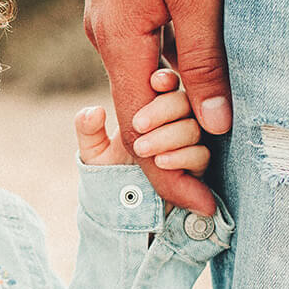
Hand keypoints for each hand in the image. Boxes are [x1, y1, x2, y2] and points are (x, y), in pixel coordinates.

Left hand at [77, 68, 210, 177]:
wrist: (123, 209)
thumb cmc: (110, 173)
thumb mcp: (93, 152)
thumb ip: (88, 130)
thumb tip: (94, 111)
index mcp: (152, 107)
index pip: (167, 83)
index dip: (165, 79)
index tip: (154, 82)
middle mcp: (175, 121)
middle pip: (184, 101)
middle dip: (163, 110)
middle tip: (138, 125)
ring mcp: (188, 143)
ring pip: (193, 128)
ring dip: (168, 136)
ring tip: (142, 149)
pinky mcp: (196, 167)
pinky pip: (201, 155)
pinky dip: (182, 156)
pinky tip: (161, 161)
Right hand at [84, 0, 229, 215]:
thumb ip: (206, 60)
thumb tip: (214, 125)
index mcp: (117, 37)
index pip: (138, 133)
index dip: (170, 178)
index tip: (205, 211)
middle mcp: (106, 29)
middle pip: (140, 112)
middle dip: (179, 152)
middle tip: (225, 181)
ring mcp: (114, 7)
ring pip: (148, 78)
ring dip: (184, 110)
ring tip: (225, 136)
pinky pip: (151, 47)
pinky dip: (179, 72)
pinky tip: (211, 73)